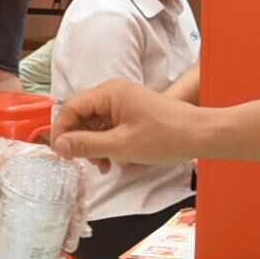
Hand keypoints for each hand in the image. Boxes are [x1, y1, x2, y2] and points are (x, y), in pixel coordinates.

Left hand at [0, 127, 91, 254]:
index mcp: (31, 155)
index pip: (65, 166)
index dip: (80, 185)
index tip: (82, 204)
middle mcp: (37, 167)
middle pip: (68, 187)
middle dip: (77, 211)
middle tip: (75, 236)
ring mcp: (31, 180)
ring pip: (60, 198)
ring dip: (69, 219)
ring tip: (69, 243)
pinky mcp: (23, 193)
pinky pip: (45, 206)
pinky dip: (55, 221)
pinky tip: (58, 238)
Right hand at [52, 79, 207, 168]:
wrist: (200, 135)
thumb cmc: (165, 137)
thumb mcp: (121, 145)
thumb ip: (87, 145)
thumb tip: (59, 146)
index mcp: (109, 92)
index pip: (71, 107)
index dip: (61, 130)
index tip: (60, 153)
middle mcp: (114, 92)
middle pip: (82, 115)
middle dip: (79, 140)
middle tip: (84, 163)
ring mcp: (124, 102)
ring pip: (95, 123)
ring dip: (93, 145)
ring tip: (103, 165)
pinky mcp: (133, 113)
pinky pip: (109, 126)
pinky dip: (107, 143)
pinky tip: (113, 160)